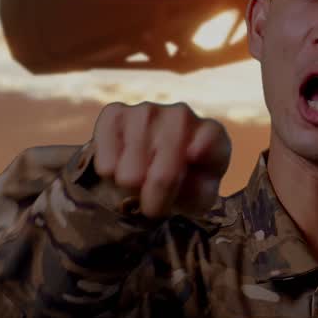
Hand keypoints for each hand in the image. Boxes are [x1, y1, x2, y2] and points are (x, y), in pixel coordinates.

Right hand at [91, 101, 231, 218]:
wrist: (151, 169)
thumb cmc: (183, 186)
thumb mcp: (199, 198)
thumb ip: (200, 189)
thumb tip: (190, 158)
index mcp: (212, 134)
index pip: (209, 139)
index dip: (202, 146)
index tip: (193, 156)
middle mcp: (181, 115)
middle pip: (164, 171)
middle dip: (156, 197)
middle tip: (154, 206)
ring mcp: (147, 110)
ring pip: (130, 172)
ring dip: (131, 187)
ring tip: (140, 182)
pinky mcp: (114, 114)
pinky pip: (105, 161)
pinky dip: (110, 175)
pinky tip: (121, 167)